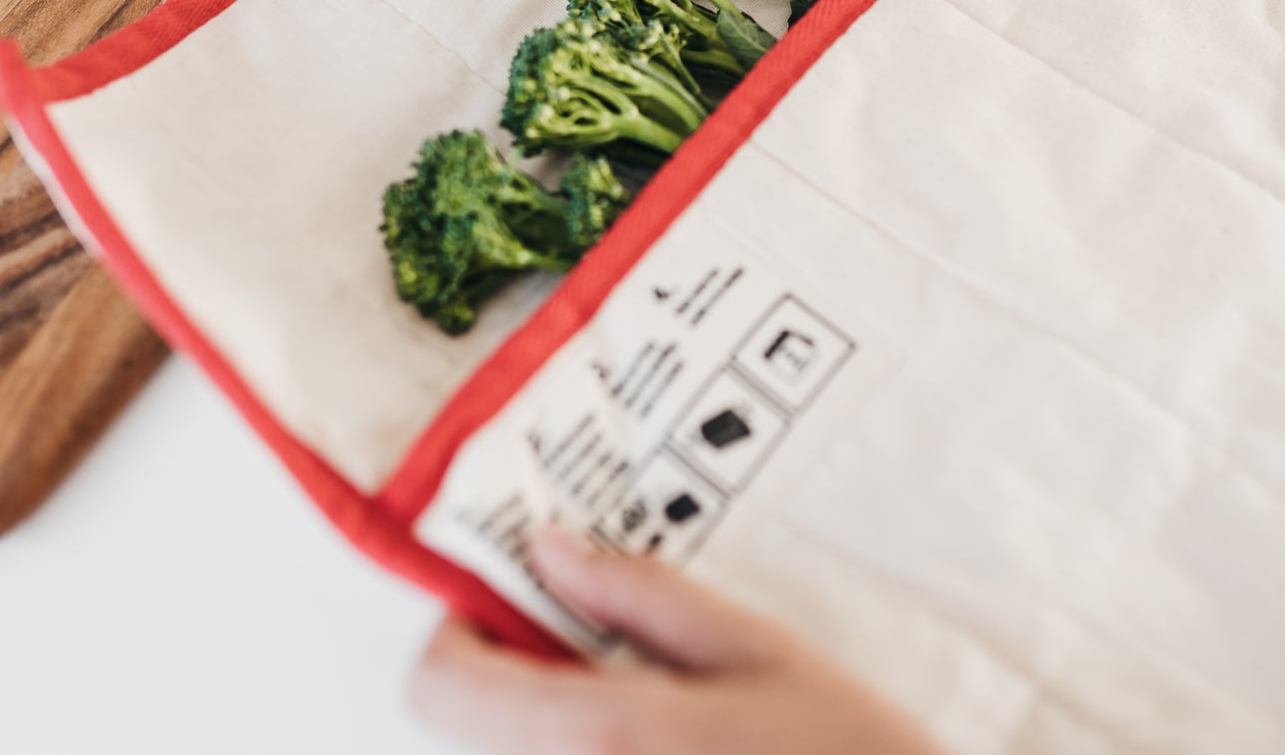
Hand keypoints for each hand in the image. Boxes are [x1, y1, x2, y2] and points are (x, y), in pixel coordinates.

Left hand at [411, 528, 944, 754]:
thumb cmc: (844, 753)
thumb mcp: (754, 650)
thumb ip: (640, 597)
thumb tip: (547, 549)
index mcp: (599, 738)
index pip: (440, 684)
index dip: (460, 630)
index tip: (514, 603)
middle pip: (467, 729)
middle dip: (511, 675)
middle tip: (591, 647)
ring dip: (547, 723)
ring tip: (643, 705)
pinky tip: (658, 750)